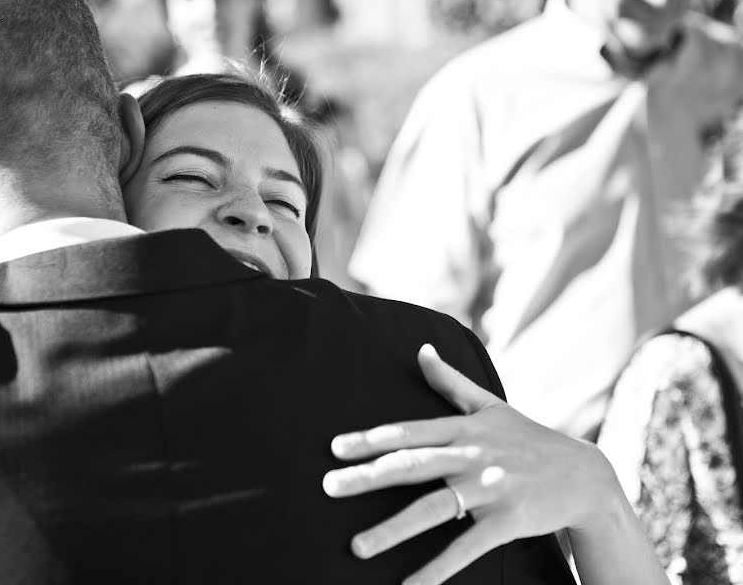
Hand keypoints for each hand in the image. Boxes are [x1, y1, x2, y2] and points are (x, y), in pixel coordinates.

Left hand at [323, 344, 617, 584]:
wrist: (584, 474)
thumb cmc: (527, 438)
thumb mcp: (491, 405)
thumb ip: (450, 381)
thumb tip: (420, 349)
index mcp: (464, 428)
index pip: (409, 432)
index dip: (370, 438)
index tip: (334, 448)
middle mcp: (473, 455)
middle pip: (412, 465)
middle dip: (367, 477)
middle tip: (327, 488)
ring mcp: (491, 488)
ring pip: (434, 508)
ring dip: (393, 529)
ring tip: (356, 547)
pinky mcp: (509, 520)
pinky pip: (468, 546)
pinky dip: (440, 567)